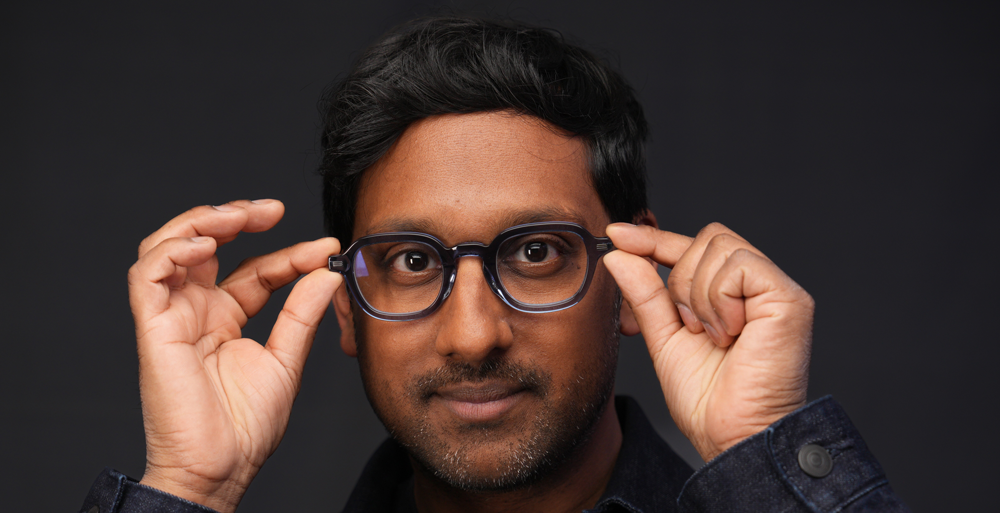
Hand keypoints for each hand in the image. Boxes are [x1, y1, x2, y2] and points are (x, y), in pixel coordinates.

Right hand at [128, 200, 341, 511]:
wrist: (221, 469)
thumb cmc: (246, 427)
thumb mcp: (286, 360)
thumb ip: (301, 314)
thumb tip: (326, 273)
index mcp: (226, 319)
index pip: (255, 270)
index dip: (287, 254)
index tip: (324, 248)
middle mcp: (196, 312)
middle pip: (204, 244)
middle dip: (234, 217)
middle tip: (271, 210)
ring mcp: (172, 317)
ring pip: (169, 248)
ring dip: (200, 222)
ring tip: (236, 217)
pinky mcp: (153, 328)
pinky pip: (147, 275)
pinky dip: (173, 251)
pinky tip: (208, 246)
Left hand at [603, 222, 812, 461]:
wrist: (732, 435)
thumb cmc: (707, 398)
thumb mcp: (664, 336)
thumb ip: (645, 293)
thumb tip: (619, 253)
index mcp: (731, 293)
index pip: (692, 247)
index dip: (654, 239)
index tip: (617, 235)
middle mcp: (757, 285)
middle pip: (706, 238)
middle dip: (680, 280)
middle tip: (691, 326)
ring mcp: (776, 289)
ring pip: (719, 248)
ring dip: (699, 296)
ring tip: (713, 336)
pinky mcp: (790, 298)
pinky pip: (739, 266)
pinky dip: (720, 300)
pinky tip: (728, 334)